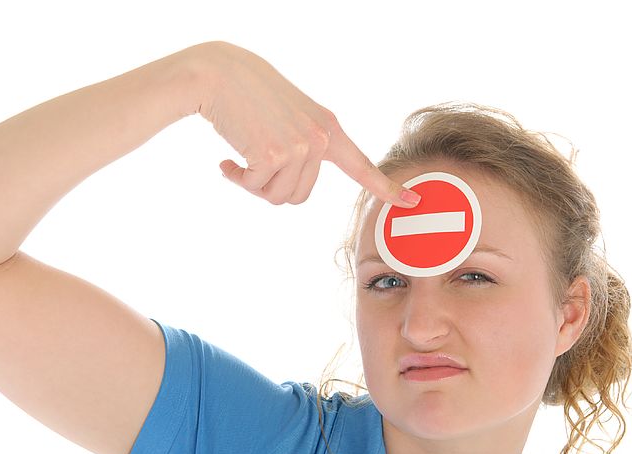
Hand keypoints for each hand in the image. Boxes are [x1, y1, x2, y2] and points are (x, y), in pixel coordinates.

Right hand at [194, 41, 420, 207]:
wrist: (220, 74)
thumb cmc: (248, 97)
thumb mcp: (288, 119)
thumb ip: (302, 147)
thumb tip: (291, 191)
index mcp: (328, 129)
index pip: (359, 165)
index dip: (384, 187)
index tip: (411, 200)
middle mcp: (320, 139)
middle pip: (298, 196)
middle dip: (270, 187)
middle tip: (251, 164)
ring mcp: (300, 147)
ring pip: (276, 197)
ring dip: (252, 183)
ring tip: (239, 158)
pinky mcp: (275, 155)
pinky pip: (254, 188)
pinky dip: (236, 178)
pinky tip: (226, 160)